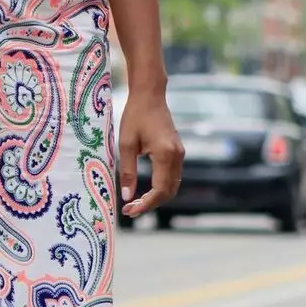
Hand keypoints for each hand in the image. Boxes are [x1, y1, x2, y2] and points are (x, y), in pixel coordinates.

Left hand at [118, 91, 182, 218]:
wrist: (150, 95)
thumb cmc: (135, 116)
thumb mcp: (126, 144)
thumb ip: (127, 171)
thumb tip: (127, 196)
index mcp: (165, 154)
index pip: (159, 190)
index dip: (145, 204)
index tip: (129, 211)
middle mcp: (177, 156)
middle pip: (169, 192)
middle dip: (150, 204)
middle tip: (130, 211)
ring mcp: (180, 154)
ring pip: (172, 186)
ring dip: (156, 198)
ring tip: (135, 204)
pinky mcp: (177, 152)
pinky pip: (172, 177)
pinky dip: (161, 188)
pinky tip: (145, 191)